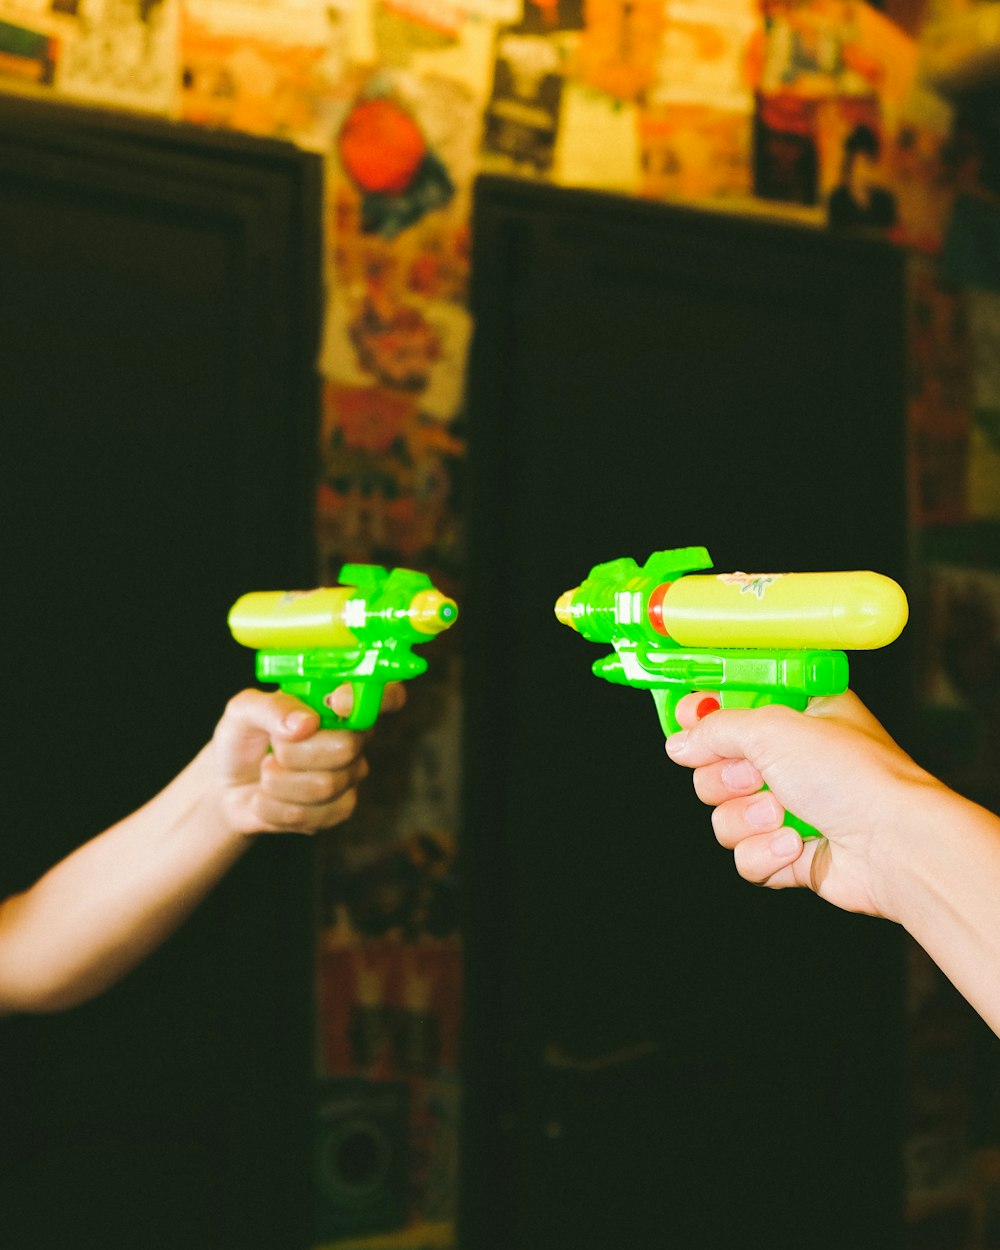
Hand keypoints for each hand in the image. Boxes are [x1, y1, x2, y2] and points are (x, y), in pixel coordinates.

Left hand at [211, 684, 405, 835]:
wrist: (226, 786)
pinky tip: (266, 799)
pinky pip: (314, 815)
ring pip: (325, 784)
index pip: (388, 695)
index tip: (337, 701)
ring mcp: (351, 775)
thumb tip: (306, 722)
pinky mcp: (339, 810)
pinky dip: (275, 808)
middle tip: (274, 747)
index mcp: (341, 703)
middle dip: (295, 751)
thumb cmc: (243, 738)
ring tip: (266, 772)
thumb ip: (272, 707)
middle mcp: (356, 737)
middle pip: (348, 746)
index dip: (378, 697)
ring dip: (278, 781)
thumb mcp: (243, 711)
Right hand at [664, 690, 939, 919]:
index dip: (706, 712)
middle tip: (756, 776)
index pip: (733, 703)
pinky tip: (797, 846)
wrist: (894, 844)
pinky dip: (766, 854)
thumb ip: (716, 728)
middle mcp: (793, 758)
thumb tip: (678, 742)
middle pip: (715, 766)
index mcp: (797, 713)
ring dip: (749, 819)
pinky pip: (745, 856)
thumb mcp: (772, 727)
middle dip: (728, 779)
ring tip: (785, 814)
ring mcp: (792, 808)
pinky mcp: (791, 853)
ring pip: (724, 816)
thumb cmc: (853, 774)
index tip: (690, 717)